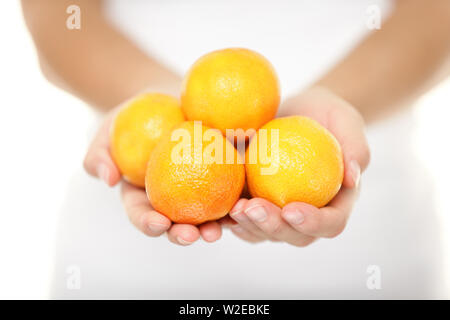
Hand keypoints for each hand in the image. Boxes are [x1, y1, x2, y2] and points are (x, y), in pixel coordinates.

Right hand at [83, 106, 222, 245]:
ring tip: (221, 227)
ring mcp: (195, 192)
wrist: (167, 101)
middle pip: (175, 224)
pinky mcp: (218, 178)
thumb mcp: (109, 131)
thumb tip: (107, 179)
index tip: (159, 223)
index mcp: (142, 196)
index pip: (142, 214)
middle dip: (183, 234)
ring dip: (213, 226)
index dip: (149, 223)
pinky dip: (234, 198)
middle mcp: (169, 201)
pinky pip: (227, 190)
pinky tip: (244, 201)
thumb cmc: (133, 117)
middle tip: (194, 235)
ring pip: (204, 216)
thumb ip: (99, 154)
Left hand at [225, 86, 370, 245]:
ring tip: (234, 208)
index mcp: (335, 203)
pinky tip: (220, 207)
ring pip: (264, 233)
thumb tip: (351, 177)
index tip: (292, 209)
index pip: (330, 223)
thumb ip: (355, 147)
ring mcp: (279, 213)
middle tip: (254, 208)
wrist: (299, 112)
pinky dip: (230, 217)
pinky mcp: (256, 203)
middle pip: (294, 236)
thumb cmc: (328, 117)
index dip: (313, 223)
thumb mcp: (346, 121)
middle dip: (273, 227)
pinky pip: (243, 218)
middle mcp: (307, 215)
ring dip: (248, 226)